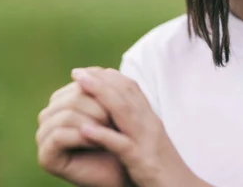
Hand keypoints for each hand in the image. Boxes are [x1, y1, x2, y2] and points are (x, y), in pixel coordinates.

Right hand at [36, 74, 129, 186]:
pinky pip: (59, 136)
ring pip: (66, 115)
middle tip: (116, 121)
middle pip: (72, 98)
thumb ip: (96, 86)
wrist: (127, 171)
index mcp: (63, 100)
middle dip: (99, 108)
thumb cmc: (121, 138)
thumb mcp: (110, 107)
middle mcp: (49, 117)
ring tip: (110, 133)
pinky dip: (83, 137)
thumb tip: (77, 70)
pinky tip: (98, 143)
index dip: (102, 91)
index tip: (121, 104)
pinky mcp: (45, 156)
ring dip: (94, 123)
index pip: (80, 83)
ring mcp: (44, 136)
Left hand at [71, 67, 202, 186]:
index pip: (131, 88)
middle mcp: (150, 125)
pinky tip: (85, 130)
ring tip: (79, 85)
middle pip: (127, 94)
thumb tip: (117, 111)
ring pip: (125, 112)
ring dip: (101, 95)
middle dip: (100, 80)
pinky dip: (104, 136)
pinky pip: (123, 146)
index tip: (88, 71)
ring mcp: (147, 142)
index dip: (109, 77)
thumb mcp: (150, 141)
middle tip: (77, 71)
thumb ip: (136, 124)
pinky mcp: (144, 163)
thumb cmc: (164, 170)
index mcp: (150, 119)